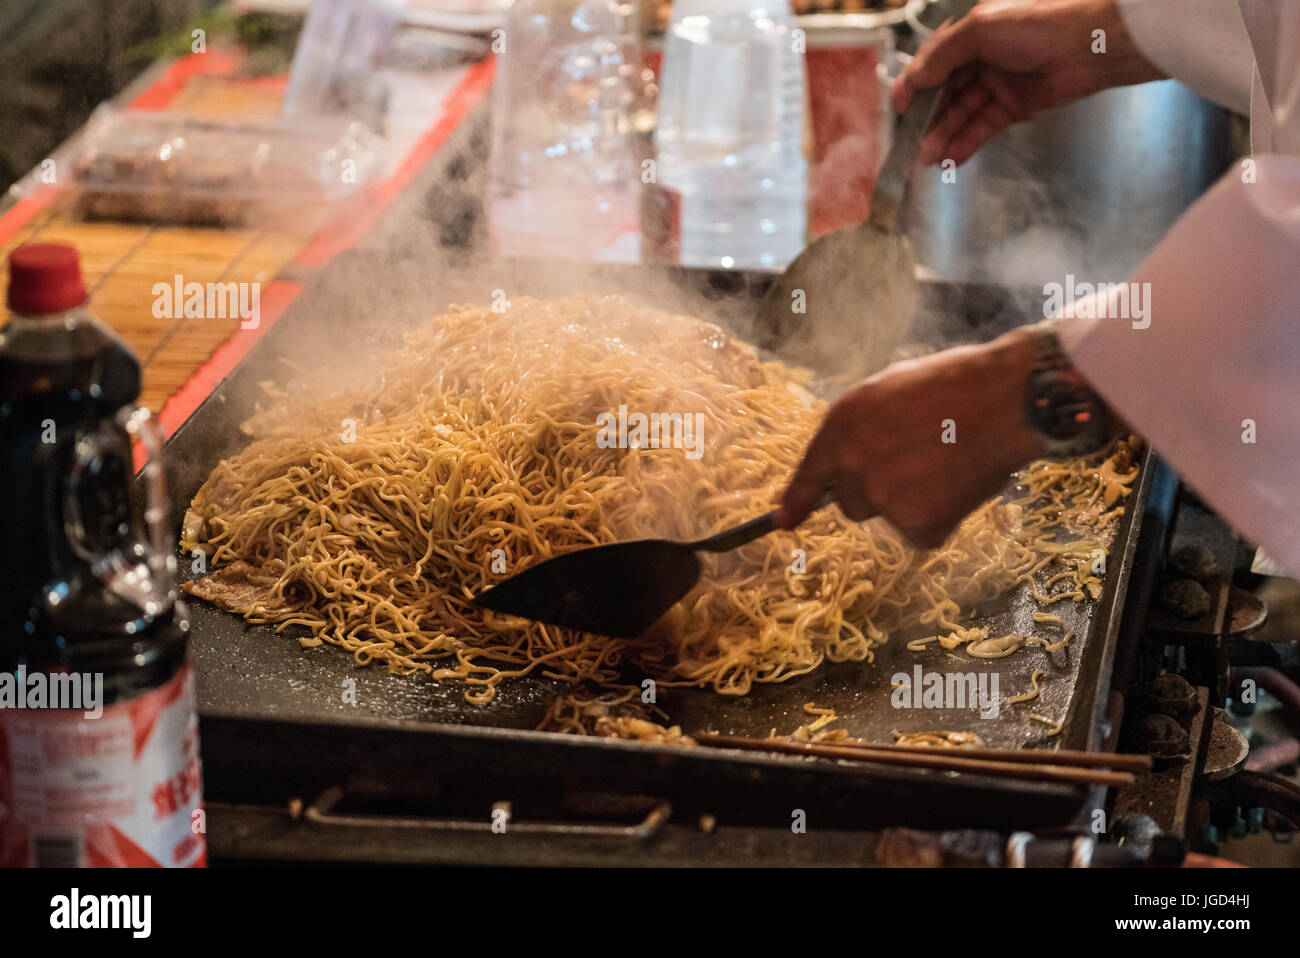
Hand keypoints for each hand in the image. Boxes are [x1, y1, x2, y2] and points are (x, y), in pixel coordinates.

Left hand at [776, 326, 1045, 547]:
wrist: (1003, 400)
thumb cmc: (952, 385)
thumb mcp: (886, 390)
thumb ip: (859, 428)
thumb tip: (850, 462)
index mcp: (842, 427)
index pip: (810, 473)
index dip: (796, 501)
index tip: (785, 521)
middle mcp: (853, 465)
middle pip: (850, 502)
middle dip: (874, 491)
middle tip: (915, 464)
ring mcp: (883, 498)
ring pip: (887, 516)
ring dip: (909, 504)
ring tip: (944, 466)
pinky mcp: (916, 525)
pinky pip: (920, 534)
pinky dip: (940, 519)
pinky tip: (959, 486)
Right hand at [892, 0, 1163, 166]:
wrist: (1090, 44)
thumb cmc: (1038, 24)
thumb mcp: (980, 30)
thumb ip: (943, 56)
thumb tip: (915, 79)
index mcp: (972, 32)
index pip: (933, 62)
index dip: (913, 85)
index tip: (897, 109)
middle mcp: (983, 57)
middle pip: (945, 92)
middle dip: (926, 119)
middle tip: (908, 143)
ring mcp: (999, 83)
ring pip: (962, 113)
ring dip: (943, 136)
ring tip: (926, 158)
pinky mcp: (1015, 106)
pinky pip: (983, 127)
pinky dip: (965, 143)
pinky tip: (949, 158)